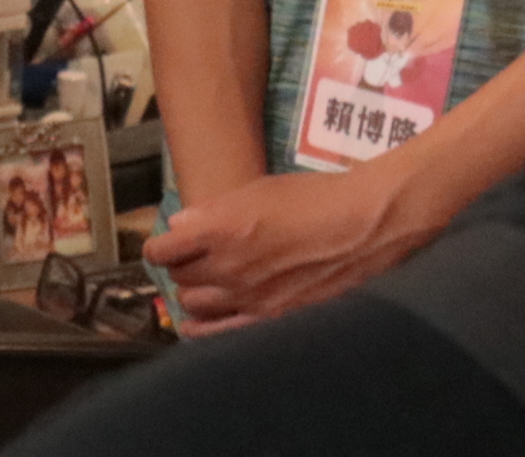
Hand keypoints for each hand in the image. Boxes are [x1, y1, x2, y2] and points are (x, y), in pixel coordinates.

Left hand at [141, 162, 432, 330]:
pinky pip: (221, 335)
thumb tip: (179, 225)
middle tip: (192, 259)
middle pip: (178, 278)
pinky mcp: (271, 320)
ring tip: (203, 285)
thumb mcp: (260, 189)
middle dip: (180, 267)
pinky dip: (203, 330)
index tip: (164, 244)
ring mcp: (249, 299)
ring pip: (194, 306)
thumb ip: (214, 209)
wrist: (365, 224)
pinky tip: (196, 326)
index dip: (159, 246)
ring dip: (193, 294)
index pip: (163, 249)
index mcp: (220, 229)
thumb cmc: (315, 197)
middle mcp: (227, 268)